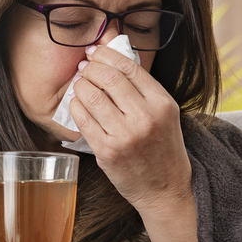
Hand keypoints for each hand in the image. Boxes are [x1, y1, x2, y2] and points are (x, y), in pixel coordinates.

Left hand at [67, 43, 198, 241]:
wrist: (166, 189)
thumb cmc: (163, 149)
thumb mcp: (165, 115)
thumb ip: (144, 89)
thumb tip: (113, 59)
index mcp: (162, 104)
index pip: (129, 67)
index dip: (106, 54)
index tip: (96, 52)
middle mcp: (145, 118)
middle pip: (108, 78)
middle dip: (90, 67)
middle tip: (84, 67)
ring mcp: (124, 136)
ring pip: (92, 96)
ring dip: (80, 85)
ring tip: (80, 84)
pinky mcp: (107, 152)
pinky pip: (83, 119)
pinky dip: (76, 106)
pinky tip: (77, 104)